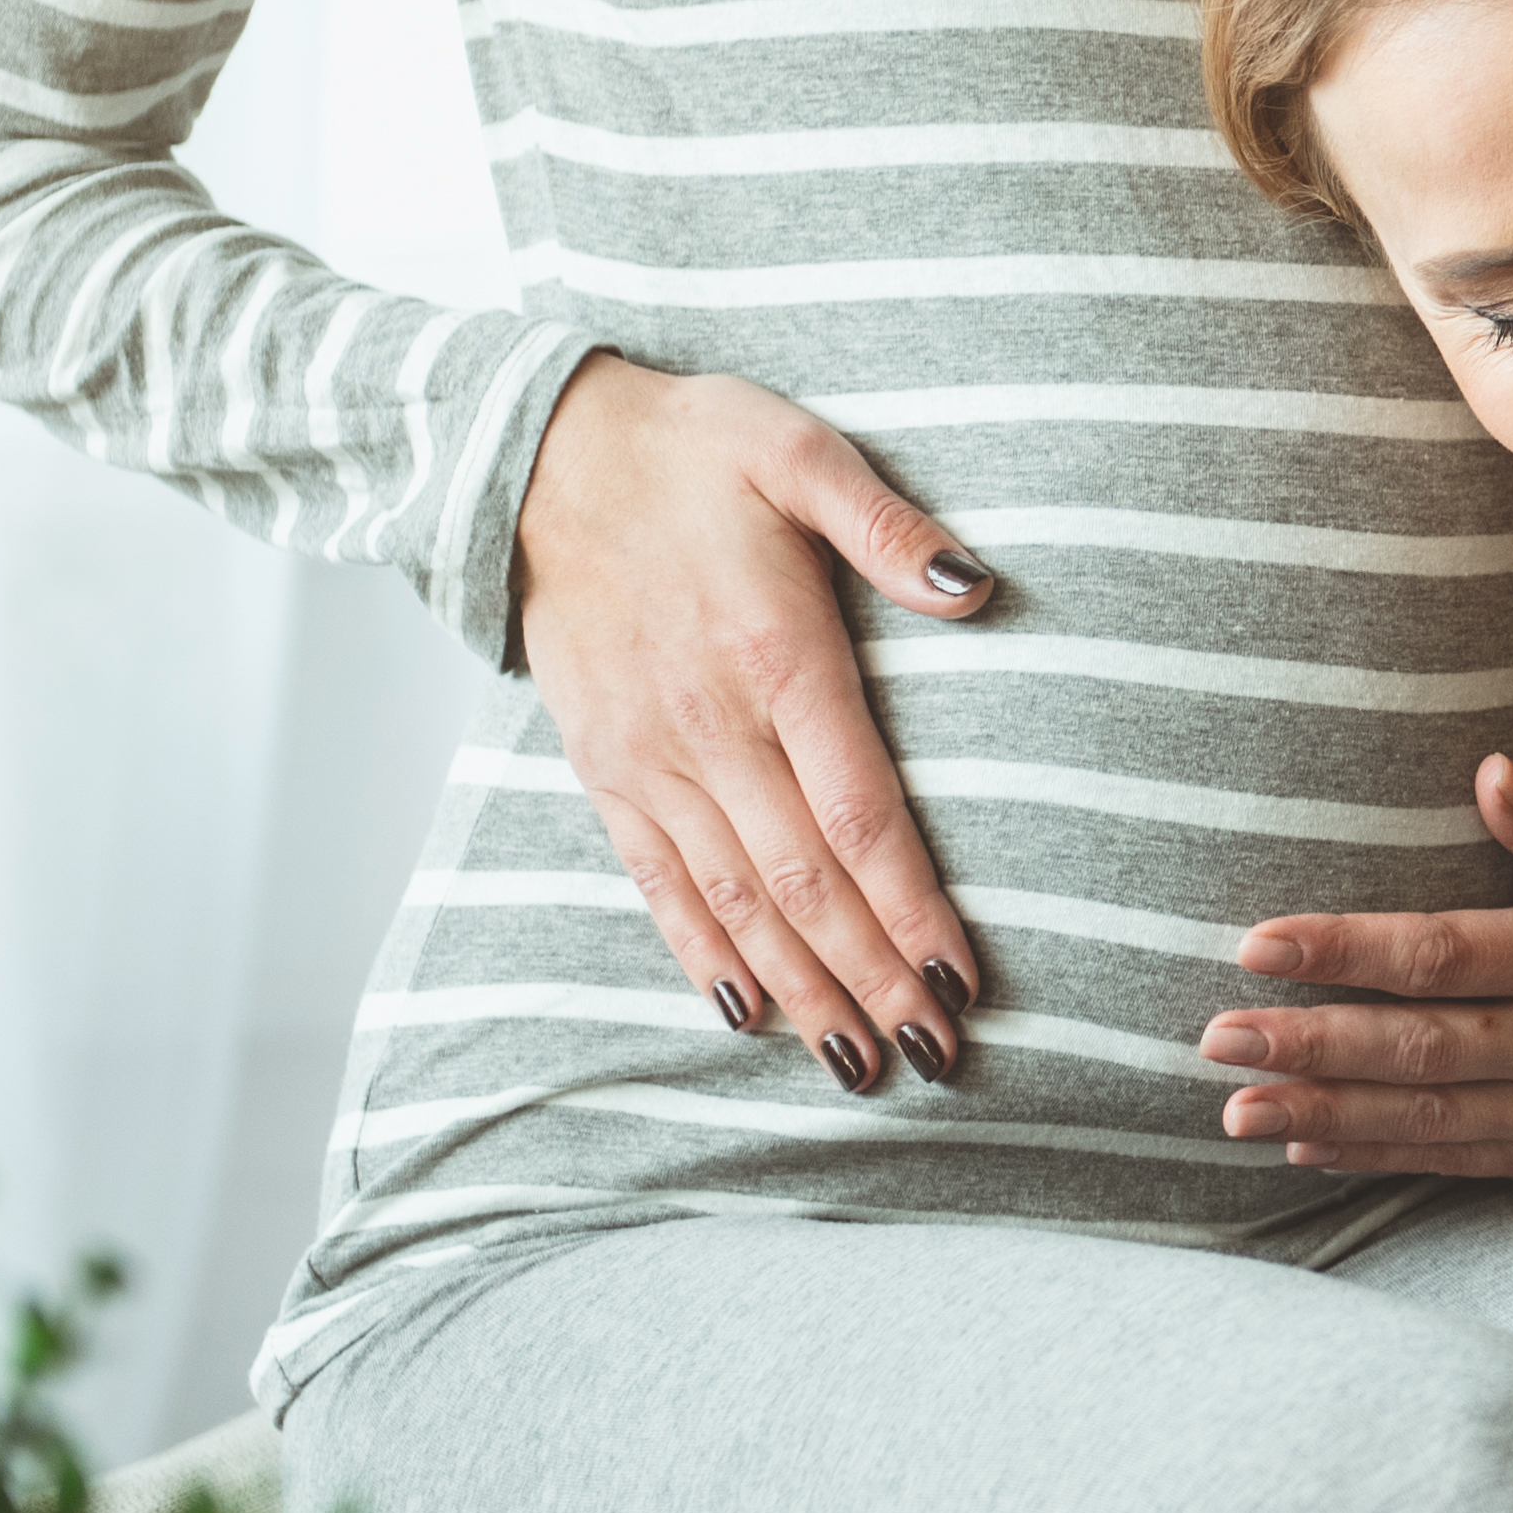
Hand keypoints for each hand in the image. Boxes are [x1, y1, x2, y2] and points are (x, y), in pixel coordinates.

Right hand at [514, 352, 992, 1088]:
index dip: (911, 908)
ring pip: (735, 903)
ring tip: (858, 1063)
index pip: (860, 815)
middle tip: (935, 1056)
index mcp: (776, 656)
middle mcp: (710, 728)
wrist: (535, 456)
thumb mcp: (798, 449)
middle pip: (805, 884)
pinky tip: (746, 1014)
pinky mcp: (605, 769)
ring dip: (801, 990)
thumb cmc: (687, 449)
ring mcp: (650, 758)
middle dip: (871, 978)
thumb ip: (887, 525)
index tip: (960, 980)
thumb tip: (976, 588)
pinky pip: (659, 883)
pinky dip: (703, 955)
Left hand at [1200, 621, 1512, 1184]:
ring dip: (1323, 1113)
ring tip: (1231, 1106)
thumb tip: (1482, 770)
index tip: (1256, 945)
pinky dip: (1380, 1153)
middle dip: (1303, 1046)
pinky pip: (1458, 1159)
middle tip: (1209, 1038)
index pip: (1439, 957)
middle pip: (1411, 1050)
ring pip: (1422, 1119)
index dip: (1342, 953)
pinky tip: (1313, 1144)